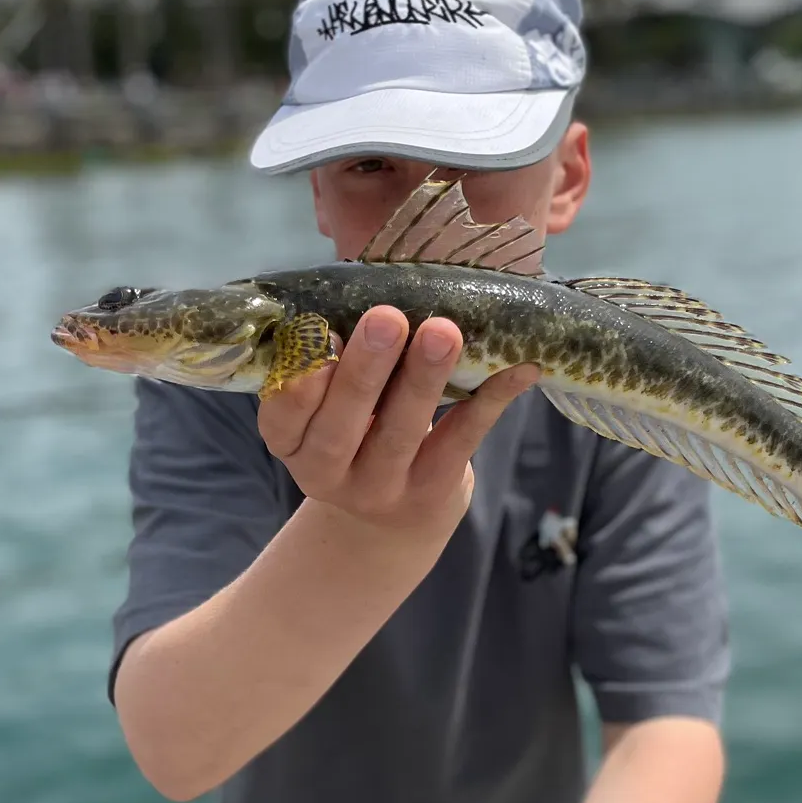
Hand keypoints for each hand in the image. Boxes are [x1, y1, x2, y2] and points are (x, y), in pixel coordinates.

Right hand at [257, 305, 538, 538]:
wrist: (390, 517)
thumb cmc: (355, 429)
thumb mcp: (327, 406)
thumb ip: (336, 359)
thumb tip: (367, 285)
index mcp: (290, 442)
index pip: (283, 417)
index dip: (300, 383)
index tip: (323, 332)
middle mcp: (325, 472)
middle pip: (340, 426)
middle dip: (365, 370)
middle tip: (387, 318)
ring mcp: (379, 489)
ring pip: (400, 433)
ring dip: (424, 379)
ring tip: (444, 332)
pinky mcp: (431, 492)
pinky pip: (461, 441)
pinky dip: (491, 401)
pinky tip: (518, 369)